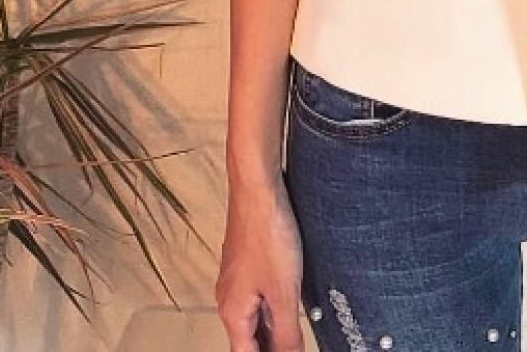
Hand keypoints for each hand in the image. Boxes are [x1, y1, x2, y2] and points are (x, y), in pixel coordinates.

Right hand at [216, 172, 304, 351]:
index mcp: (233, 312)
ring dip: (274, 330)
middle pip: (249, 338)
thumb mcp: (284, 291)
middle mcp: (230, 298)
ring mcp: (239, 279)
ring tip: (296, 337)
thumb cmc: (267, 234)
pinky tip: (291, 305)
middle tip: (295, 346)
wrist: (258, 190)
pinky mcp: (249, 262)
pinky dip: (274, 308)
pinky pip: (260, 296)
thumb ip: (287, 332)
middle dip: (270, 347)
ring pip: (256, 317)